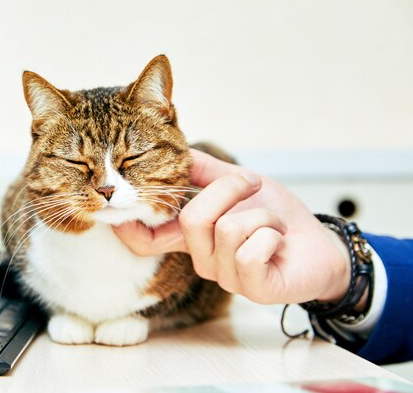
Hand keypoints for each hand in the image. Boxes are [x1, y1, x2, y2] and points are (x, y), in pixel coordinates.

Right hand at [113, 149, 351, 304]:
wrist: (321, 243)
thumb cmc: (279, 216)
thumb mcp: (240, 183)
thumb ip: (205, 170)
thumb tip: (175, 147)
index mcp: (193, 237)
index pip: (146, 241)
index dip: (128, 226)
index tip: (115, 205)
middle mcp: (202, 259)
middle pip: (192, 218)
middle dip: (230, 190)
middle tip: (253, 186)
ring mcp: (226, 277)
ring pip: (228, 230)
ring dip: (262, 214)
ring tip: (272, 223)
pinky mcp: (253, 289)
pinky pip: (251, 252)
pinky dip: (273, 234)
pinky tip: (279, 242)